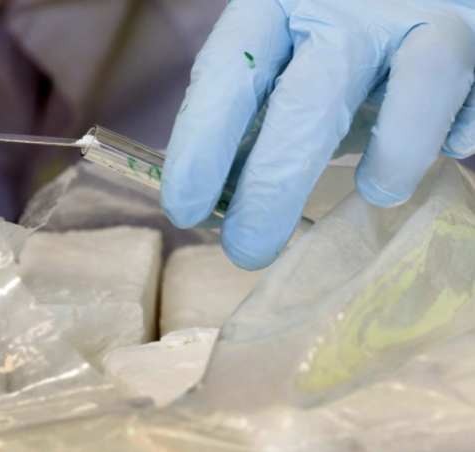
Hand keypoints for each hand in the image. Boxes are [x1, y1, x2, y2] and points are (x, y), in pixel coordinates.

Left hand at [162, 0, 474, 269]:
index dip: (200, 143)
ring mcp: (412, 14)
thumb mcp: (281, 68)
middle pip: (305, 98)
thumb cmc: (327, 42)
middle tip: (248, 250)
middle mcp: (340, 5)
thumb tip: (216, 200)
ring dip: (395, 152)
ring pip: (418, 78)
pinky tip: (447, 151)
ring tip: (376, 194)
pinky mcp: (471, 31)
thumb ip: (256, 120)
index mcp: (273, 7)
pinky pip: (469, 86)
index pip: (227, 72)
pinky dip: (453, 128)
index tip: (183, 209)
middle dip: (271, 187)